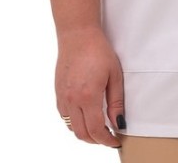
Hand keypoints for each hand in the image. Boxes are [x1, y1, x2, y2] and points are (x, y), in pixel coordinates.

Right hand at [55, 26, 123, 145]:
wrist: (78, 35)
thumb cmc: (98, 51)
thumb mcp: (114, 75)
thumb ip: (116, 102)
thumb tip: (119, 122)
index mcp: (87, 96)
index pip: (96, 130)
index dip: (106, 140)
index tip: (115, 141)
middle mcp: (71, 100)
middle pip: (82, 134)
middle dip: (96, 140)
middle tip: (108, 137)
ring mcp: (62, 97)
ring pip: (72, 127)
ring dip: (85, 132)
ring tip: (99, 128)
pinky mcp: (58, 92)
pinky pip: (65, 116)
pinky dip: (75, 122)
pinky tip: (85, 116)